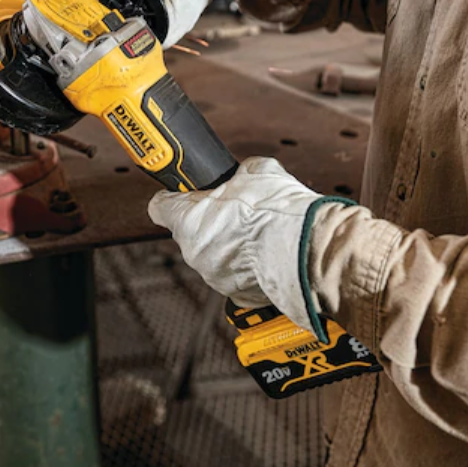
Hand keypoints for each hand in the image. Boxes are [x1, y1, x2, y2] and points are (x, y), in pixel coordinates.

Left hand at [148, 156, 348, 337]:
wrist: (307, 250)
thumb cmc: (278, 213)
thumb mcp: (257, 171)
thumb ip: (239, 172)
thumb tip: (243, 173)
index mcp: (188, 221)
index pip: (160, 207)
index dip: (173, 197)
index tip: (182, 194)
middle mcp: (195, 253)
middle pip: (192, 233)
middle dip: (211, 222)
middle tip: (237, 211)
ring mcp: (215, 277)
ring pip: (215, 256)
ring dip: (231, 246)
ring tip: (259, 233)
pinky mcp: (238, 294)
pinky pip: (237, 276)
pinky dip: (249, 267)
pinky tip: (268, 253)